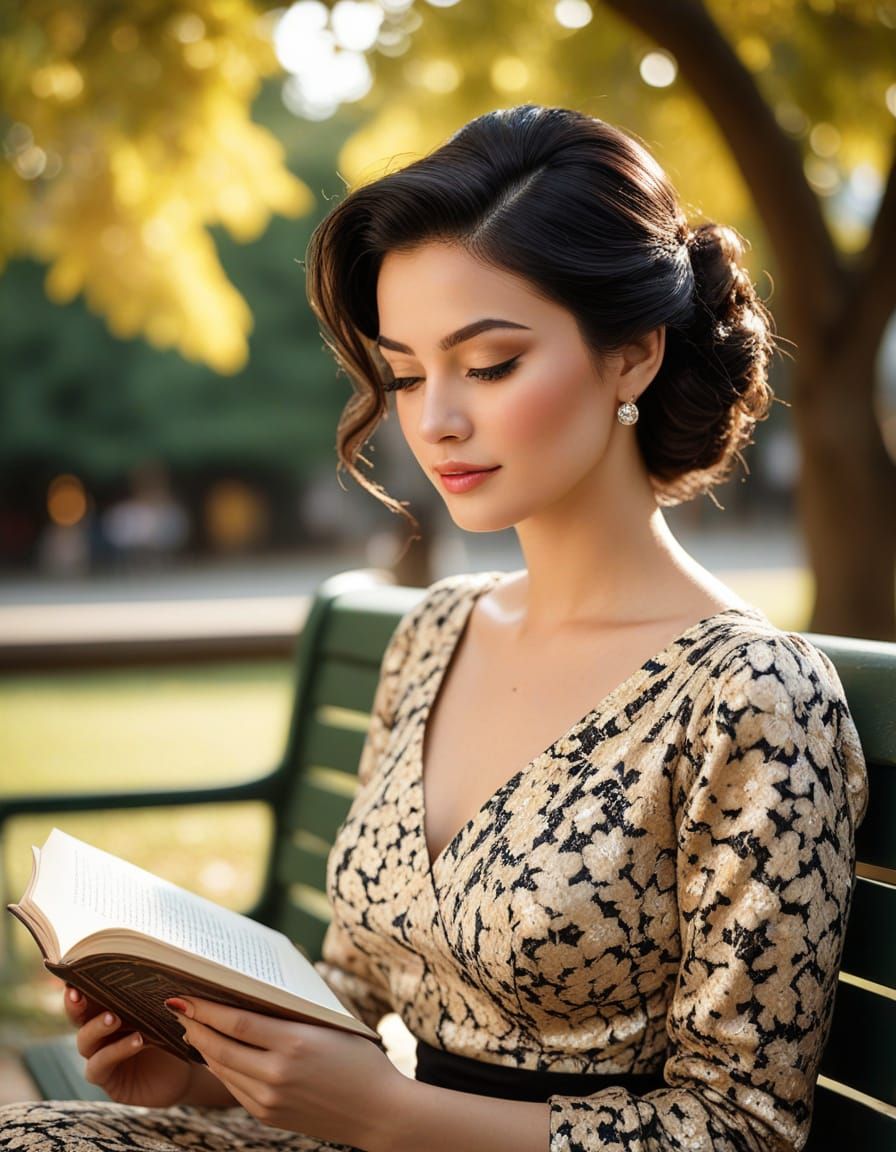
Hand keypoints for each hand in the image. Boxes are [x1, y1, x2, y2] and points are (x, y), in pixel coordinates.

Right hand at [65, 983, 193, 1107]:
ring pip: (85, 1040)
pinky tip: (136, 1040)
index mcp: (111, 1009)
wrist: (184, 1073)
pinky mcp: (106, 1079)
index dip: (80, 983)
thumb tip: (161, 962)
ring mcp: (100, 1056)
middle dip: (75, 1004)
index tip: (78, 971)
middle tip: (78, 993)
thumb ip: (157, 992)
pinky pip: (100, 1064)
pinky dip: (116, 1051)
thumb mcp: (167, 1009)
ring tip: (114, 1018)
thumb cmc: (175, 1034)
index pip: (90, 994)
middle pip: (78, 1016)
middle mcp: (100, 1032)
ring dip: (97, 1026)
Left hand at [167, 996, 404, 1148]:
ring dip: (204, 1047)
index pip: (236, 1022)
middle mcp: (277, 1073)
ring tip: (192, 1028)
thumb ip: (295, 1008)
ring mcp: (271, 1099)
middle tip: (179, 1008)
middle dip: (196, 1026)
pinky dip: (221, 1068)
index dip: (205, 1009)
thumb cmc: (360, 1057)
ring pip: (224, 1069)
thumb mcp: (331, 1024)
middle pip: (221, 1046)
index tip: (183, 995)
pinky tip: (215, 1054)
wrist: (378, 1111)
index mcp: (295, 1042)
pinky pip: (235, 1088)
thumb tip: (258, 986)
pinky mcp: (269, 1116)